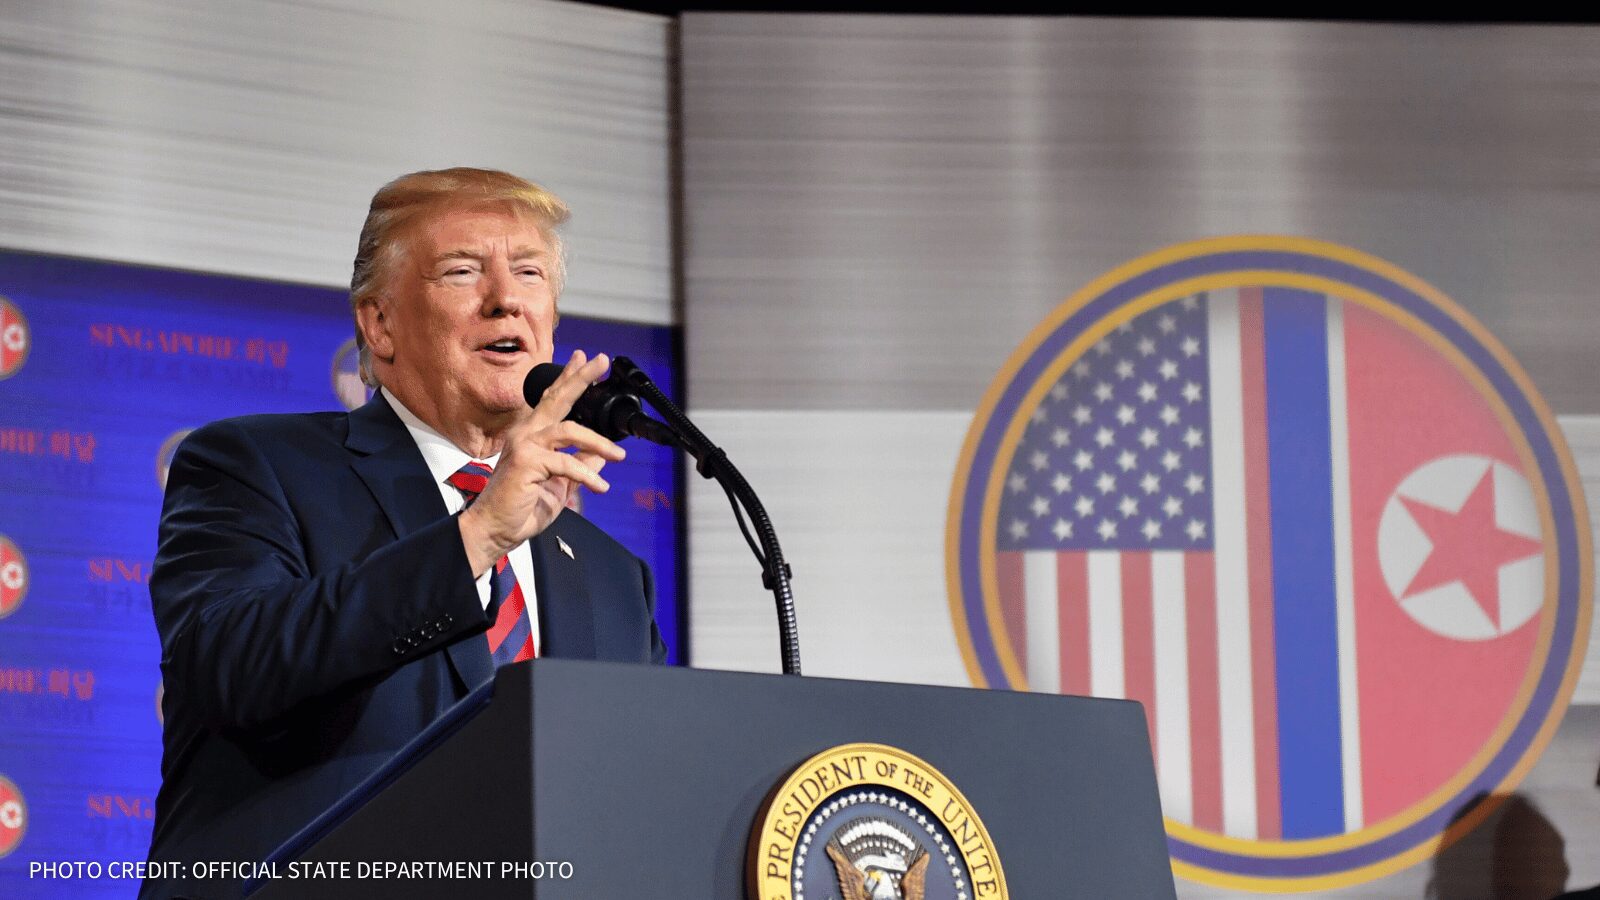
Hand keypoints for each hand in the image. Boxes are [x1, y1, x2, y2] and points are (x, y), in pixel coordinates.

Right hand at [457, 350, 625, 575]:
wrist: (496, 529)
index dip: (569, 379)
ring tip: (618, 456)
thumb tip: (602, 453)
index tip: (584, 359)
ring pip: (569, 430)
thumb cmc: (522, 508)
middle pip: (556, 398)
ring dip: (599, 443)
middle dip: (581, 378)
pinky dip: (587, 475)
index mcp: (531, 434)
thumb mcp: (561, 484)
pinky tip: (599, 487)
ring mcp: (524, 445)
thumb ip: (580, 465)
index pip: (552, 399)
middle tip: (601, 360)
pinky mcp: (526, 461)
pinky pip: (567, 463)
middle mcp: (525, 433)